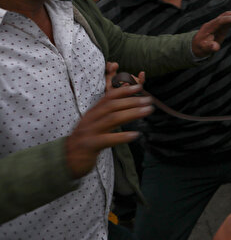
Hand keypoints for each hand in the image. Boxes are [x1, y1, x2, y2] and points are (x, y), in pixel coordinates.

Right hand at [65, 62, 152, 178]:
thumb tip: (128, 106)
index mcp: (92, 113)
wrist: (64, 160)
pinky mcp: (89, 145)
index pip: (108, 97)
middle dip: (132, 101)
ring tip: (147, 111)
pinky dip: (122, 136)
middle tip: (149, 100)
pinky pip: (108, 139)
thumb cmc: (84, 141)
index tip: (140, 87)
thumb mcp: (94, 125)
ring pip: (112, 119)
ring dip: (132, 113)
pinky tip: (135, 135)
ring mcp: (89, 132)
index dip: (124, 90)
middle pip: (112, 106)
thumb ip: (107, 116)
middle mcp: (90, 119)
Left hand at [191, 9, 230, 57]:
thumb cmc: (201, 47)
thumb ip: (209, 47)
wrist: (197, 44)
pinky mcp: (222, 25)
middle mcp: (214, 23)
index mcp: (209, 27)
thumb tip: (216, 47)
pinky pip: (230, 18)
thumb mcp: (203, 49)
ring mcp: (218, 23)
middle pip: (225, 15)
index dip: (227, 19)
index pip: (219, 21)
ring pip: (228, 15)